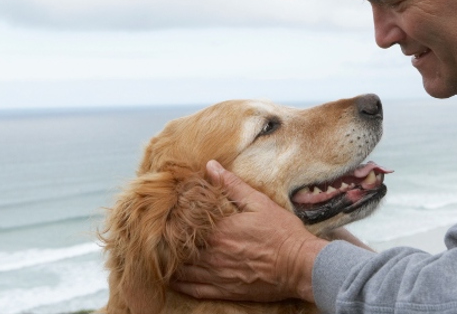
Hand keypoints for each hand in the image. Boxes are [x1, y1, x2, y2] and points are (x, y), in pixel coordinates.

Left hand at [171, 160, 327, 302]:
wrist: (299, 265)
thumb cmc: (281, 232)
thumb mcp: (258, 202)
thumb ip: (232, 186)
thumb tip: (211, 166)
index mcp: (219, 230)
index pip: (185, 224)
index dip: (172, 221)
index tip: (165, 215)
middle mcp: (213, 254)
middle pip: (179, 249)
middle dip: (167, 243)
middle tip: (157, 237)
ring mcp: (218, 274)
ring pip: (183, 271)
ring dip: (170, 264)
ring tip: (161, 257)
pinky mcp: (225, 290)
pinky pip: (195, 290)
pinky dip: (181, 285)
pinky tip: (173, 280)